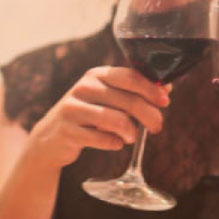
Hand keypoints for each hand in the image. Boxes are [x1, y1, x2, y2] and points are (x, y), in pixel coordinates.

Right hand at [28, 66, 169, 167]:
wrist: (51, 137)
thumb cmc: (89, 115)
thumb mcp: (109, 98)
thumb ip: (135, 92)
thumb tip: (167, 88)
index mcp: (97, 75)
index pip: (131, 77)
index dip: (152, 89)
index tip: (166, 101)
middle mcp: (84, 87)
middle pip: (129, 100)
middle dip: (149, 115)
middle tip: (157, 127)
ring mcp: (72, 108)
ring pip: (117, 120)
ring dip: (131, 132)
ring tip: (132, 137)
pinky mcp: (67, 130)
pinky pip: (102, 139)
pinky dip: (114, 143)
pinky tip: (115, 143)